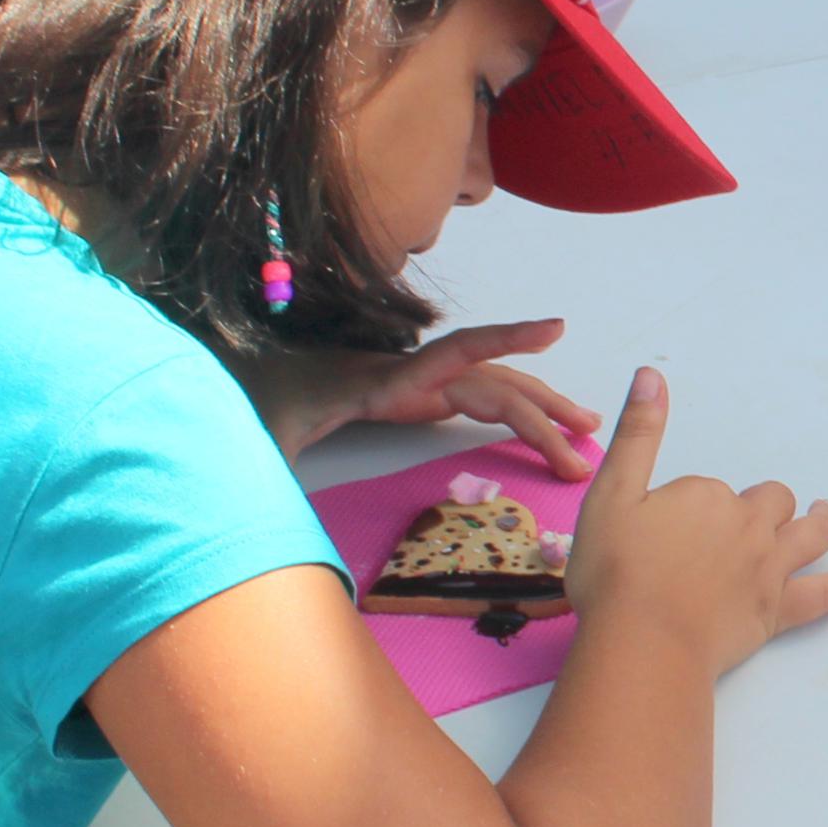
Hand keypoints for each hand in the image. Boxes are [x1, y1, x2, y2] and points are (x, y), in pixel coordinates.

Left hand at [242, 317, 606, 469]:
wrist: (242, 382)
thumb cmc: (255, 404)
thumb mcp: (260, 434)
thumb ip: (268, 459)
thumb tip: (267, 495)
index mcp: (384, 378)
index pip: (456, 352)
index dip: (507, 340)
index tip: (554, 330)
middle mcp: (413, 372)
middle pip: (493, 384)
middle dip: (544, 412)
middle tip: (584, 447)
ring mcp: (420, 382)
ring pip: (495, 391)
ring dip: (542, 412)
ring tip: (585, 437)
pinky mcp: (418, 395)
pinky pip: (478, 400)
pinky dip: (515, 414)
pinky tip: (540, 431)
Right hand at [565, 366, 827, 679]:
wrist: (642, 643)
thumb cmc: (615, 573)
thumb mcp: (610, 495)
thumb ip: (637, 434)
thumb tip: (652, 374)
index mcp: (707, 497)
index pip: (709, 492)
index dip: (692, 510)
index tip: (666, 533)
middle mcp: (748, 526)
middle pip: (771, 503)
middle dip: (763, 505)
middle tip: (745, 519)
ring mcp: (769, 569)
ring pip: (812, 533)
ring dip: (822, 519)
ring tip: (825, 511)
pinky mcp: (779, 612)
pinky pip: (825, 594)